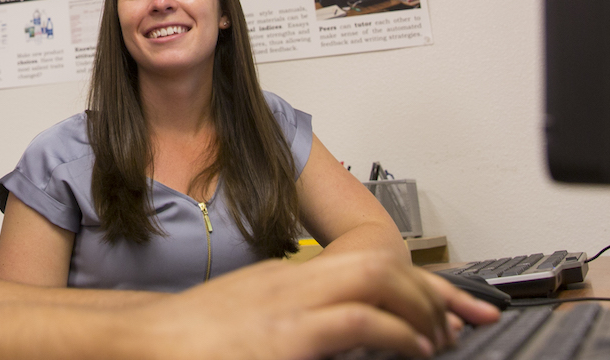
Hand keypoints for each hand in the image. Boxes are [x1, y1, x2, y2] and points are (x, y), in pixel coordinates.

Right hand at [129, 252, 500, 359]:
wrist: (144, 342)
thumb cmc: (191, 340)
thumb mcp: (253, 321)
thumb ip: (296, 318)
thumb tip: (337, 337)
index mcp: (288, 277)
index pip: (365, 260)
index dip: (416, 280)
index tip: (450, 304)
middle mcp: (294, 280)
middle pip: (381, 260)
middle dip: (433, 290)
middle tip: (464, 321)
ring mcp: (290, 303)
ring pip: (379, 277)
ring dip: (420, 307)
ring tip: (438, 337)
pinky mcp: (286, 336)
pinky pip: (358, 321)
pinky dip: (396, 334)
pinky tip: (410, 350)